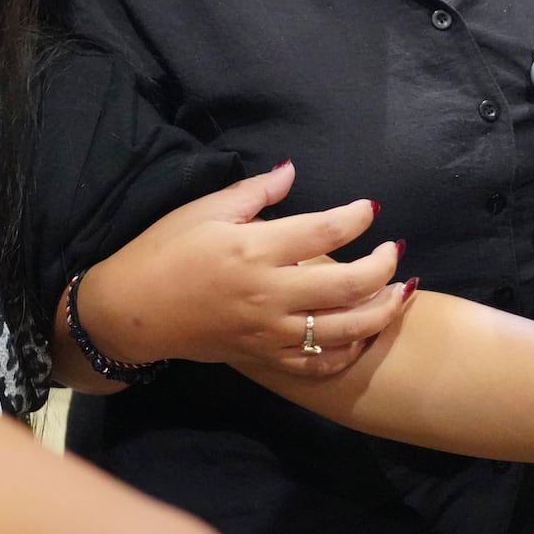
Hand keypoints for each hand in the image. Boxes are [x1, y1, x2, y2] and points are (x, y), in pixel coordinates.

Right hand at [72, 162, 409, 377]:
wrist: (134, 310)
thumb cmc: (164, 250)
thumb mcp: (203, 210)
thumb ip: (254, 191)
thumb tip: (293, 170)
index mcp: (253, 250)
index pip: (324, 230)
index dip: (356, 218)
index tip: (369, 209)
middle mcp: (269, 293)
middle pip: (349, 284)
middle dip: (383, 266)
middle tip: (393, 250)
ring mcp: (270, 331)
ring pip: (346, 329)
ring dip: (382, 311)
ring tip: (398, 292)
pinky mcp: (265, 356)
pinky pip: (320, 363)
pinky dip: (349, 350)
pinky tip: (361, 333)